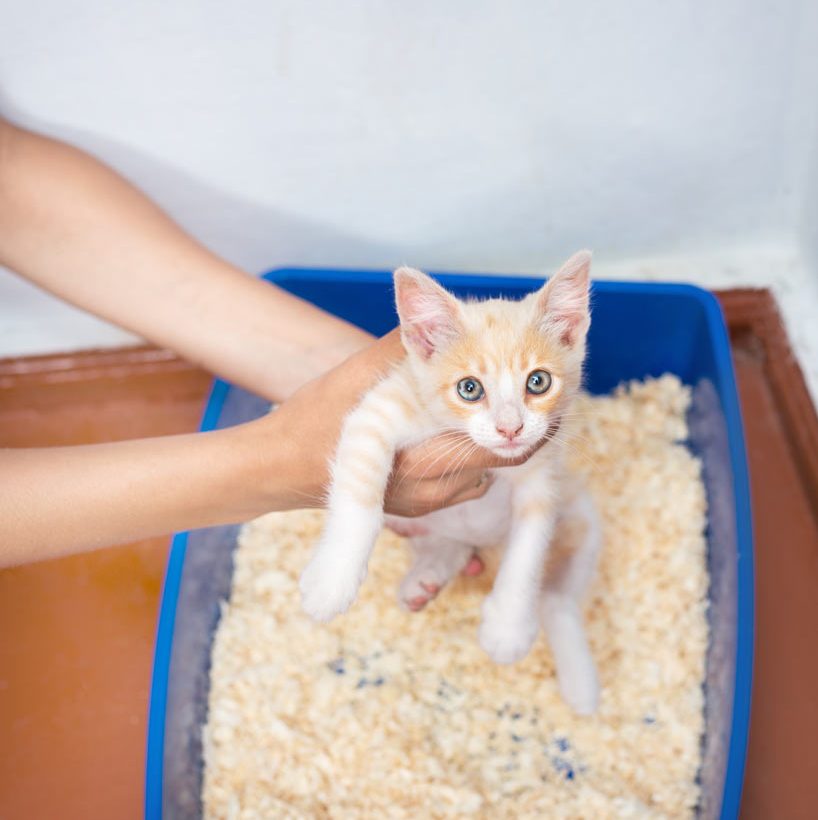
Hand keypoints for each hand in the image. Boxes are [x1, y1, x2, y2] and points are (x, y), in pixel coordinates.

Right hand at [256, 329, 534, 516]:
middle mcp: (432, 492)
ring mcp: (425, 504)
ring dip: (488, 435)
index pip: (501, 444)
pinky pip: (461, 478)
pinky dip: (466, 451)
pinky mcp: (418, 506)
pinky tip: (451, 424)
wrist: (278, 469)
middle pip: (500, 459)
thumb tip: (442, 313)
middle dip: (514, 419)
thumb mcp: (360, 375)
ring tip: (488, 397)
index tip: (541, 373)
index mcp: (424, 462)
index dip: (524, 410)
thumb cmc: (313, 419)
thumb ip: (406, 347)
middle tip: (530, 377)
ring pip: (483, 469)